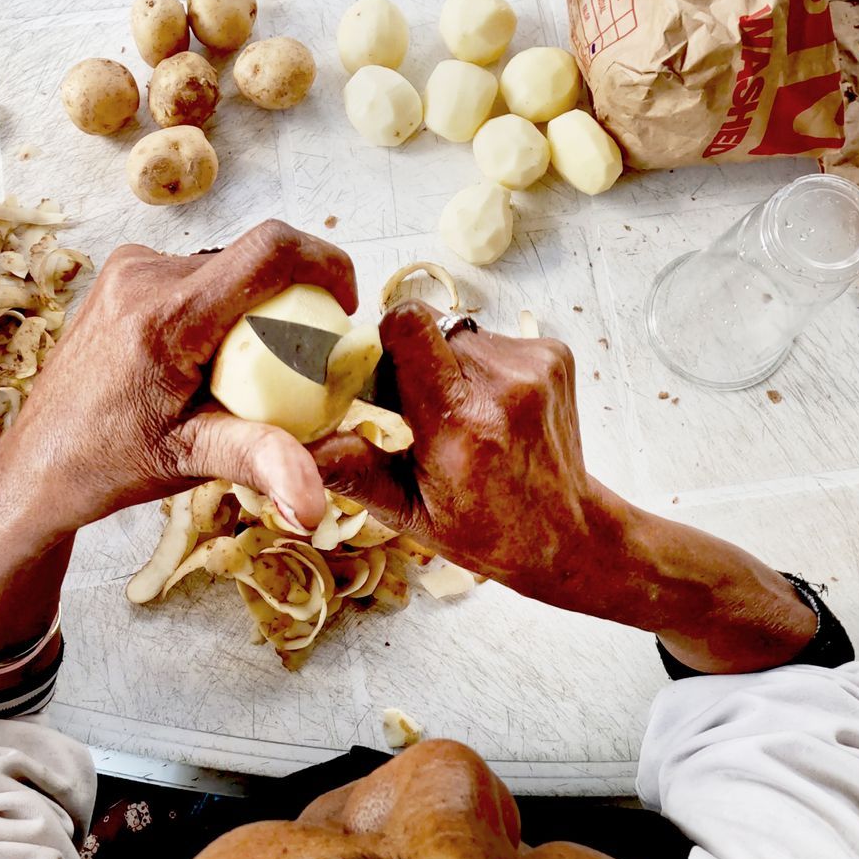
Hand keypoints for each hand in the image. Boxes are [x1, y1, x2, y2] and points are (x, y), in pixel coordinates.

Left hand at [0, 220, 358, 535]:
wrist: (41, 462)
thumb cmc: (111, 463)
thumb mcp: (193, 460)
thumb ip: (263, 463)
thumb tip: (314, 502)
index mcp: (169, 318)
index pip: (270, 250)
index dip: (326, 263)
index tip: (343, 306)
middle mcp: (146, 276)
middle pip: (254, 260)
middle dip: (290, 302)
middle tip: (294, 362)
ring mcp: (129, 268)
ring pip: (227, 265)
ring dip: (253, 305)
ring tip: (241, 368)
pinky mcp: (123, 271)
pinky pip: (198, 272)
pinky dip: (220, 305)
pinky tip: (204, 357)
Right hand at [309, 300, 597, 603]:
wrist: (565, 531)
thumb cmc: (483, 528)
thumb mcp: (405, 512)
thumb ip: (350, 470)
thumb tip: (293, 444)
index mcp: (459, 424)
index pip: (407, 326)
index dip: (379, 339)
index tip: (371, 373)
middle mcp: (502, 385)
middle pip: (427, 328)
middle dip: (409, 359)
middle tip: (412, 407)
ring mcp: (534, 366)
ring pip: (458, 332)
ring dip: (445, 364)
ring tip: (458, 415)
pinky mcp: (553, 354)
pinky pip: (491, 339)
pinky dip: (479, 367)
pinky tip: (488, 409)